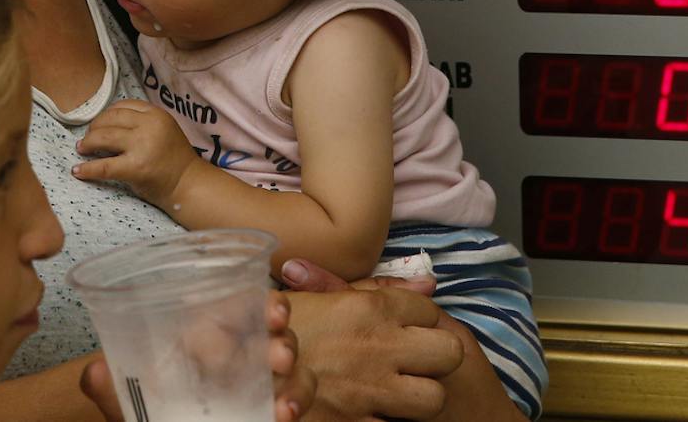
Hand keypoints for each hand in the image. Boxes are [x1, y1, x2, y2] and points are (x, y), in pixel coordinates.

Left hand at [73, 100, 199, 208]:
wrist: (189, 184)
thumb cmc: (173, 159)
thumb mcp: (162, 130)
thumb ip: (140, 123)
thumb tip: (104, 124)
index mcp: (155, 114)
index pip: (122, 106)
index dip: (106, 115)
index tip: (99, 125)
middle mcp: (149, 125)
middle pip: (109, 119)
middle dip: (94, 128)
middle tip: (87, 139)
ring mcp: (142, 146)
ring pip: (103, 137)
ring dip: (87, 143)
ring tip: (82, 149)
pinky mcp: (136, 168)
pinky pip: (104, 166)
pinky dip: (87, 169)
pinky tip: (78, 171)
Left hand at [78, 293, 315, 421]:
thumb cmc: (151, 417)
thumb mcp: (128, 405)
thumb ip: (110, 390)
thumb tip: (93, 372)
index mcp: (203, 338)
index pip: (233, 303)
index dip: (254, 298)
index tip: (266, 306)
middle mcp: (237, 354)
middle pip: (270, 324)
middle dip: (279, 325)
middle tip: (276, 340)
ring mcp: (259, 384)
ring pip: (293, 361)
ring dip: (294, 371)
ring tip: (283, 388)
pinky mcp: (275, 409)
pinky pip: (297, 398)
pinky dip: (298, 402)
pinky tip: (286, 413)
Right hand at [278, 260, 464, 421]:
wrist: (239, 364)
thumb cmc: (279, 327)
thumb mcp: (322, 298)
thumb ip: (374, 289)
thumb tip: (429, 281)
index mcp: (368, 308)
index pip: (429, 308)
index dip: (423, 320)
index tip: (410, 327)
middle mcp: (378, 346)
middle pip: (448, 352)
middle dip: (438, 358)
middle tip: (417, 362)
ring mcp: (371, 389)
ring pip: (433, 397)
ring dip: (421, 396)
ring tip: (401, 392)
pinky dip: (391, 421)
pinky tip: (376, 411)